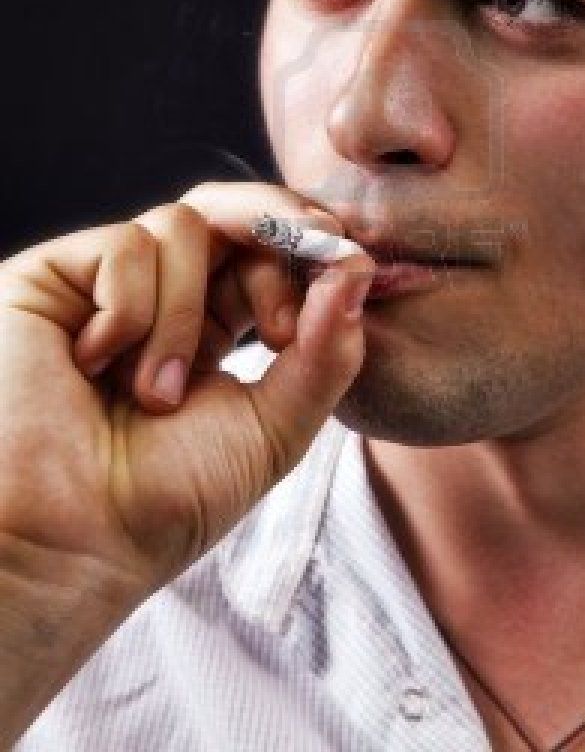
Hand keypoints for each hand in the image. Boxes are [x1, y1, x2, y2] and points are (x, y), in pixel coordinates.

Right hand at [0, 181, 375, 602]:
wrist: (71, 543)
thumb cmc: (166, 501)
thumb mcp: (272, 428)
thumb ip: (326, 352)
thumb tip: (361, 269)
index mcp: (212, 328)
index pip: (267, 254)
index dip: (310, 249)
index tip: (350, 267)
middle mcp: (159, 297)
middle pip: (228, 212)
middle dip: (279, 220)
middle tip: (318, 241)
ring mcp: (104, 285)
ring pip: (182, 227)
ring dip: (185, 315)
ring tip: (155, 394)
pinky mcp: (52, 279)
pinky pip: (123, 247)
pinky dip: (129, 311)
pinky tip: (96, 366)